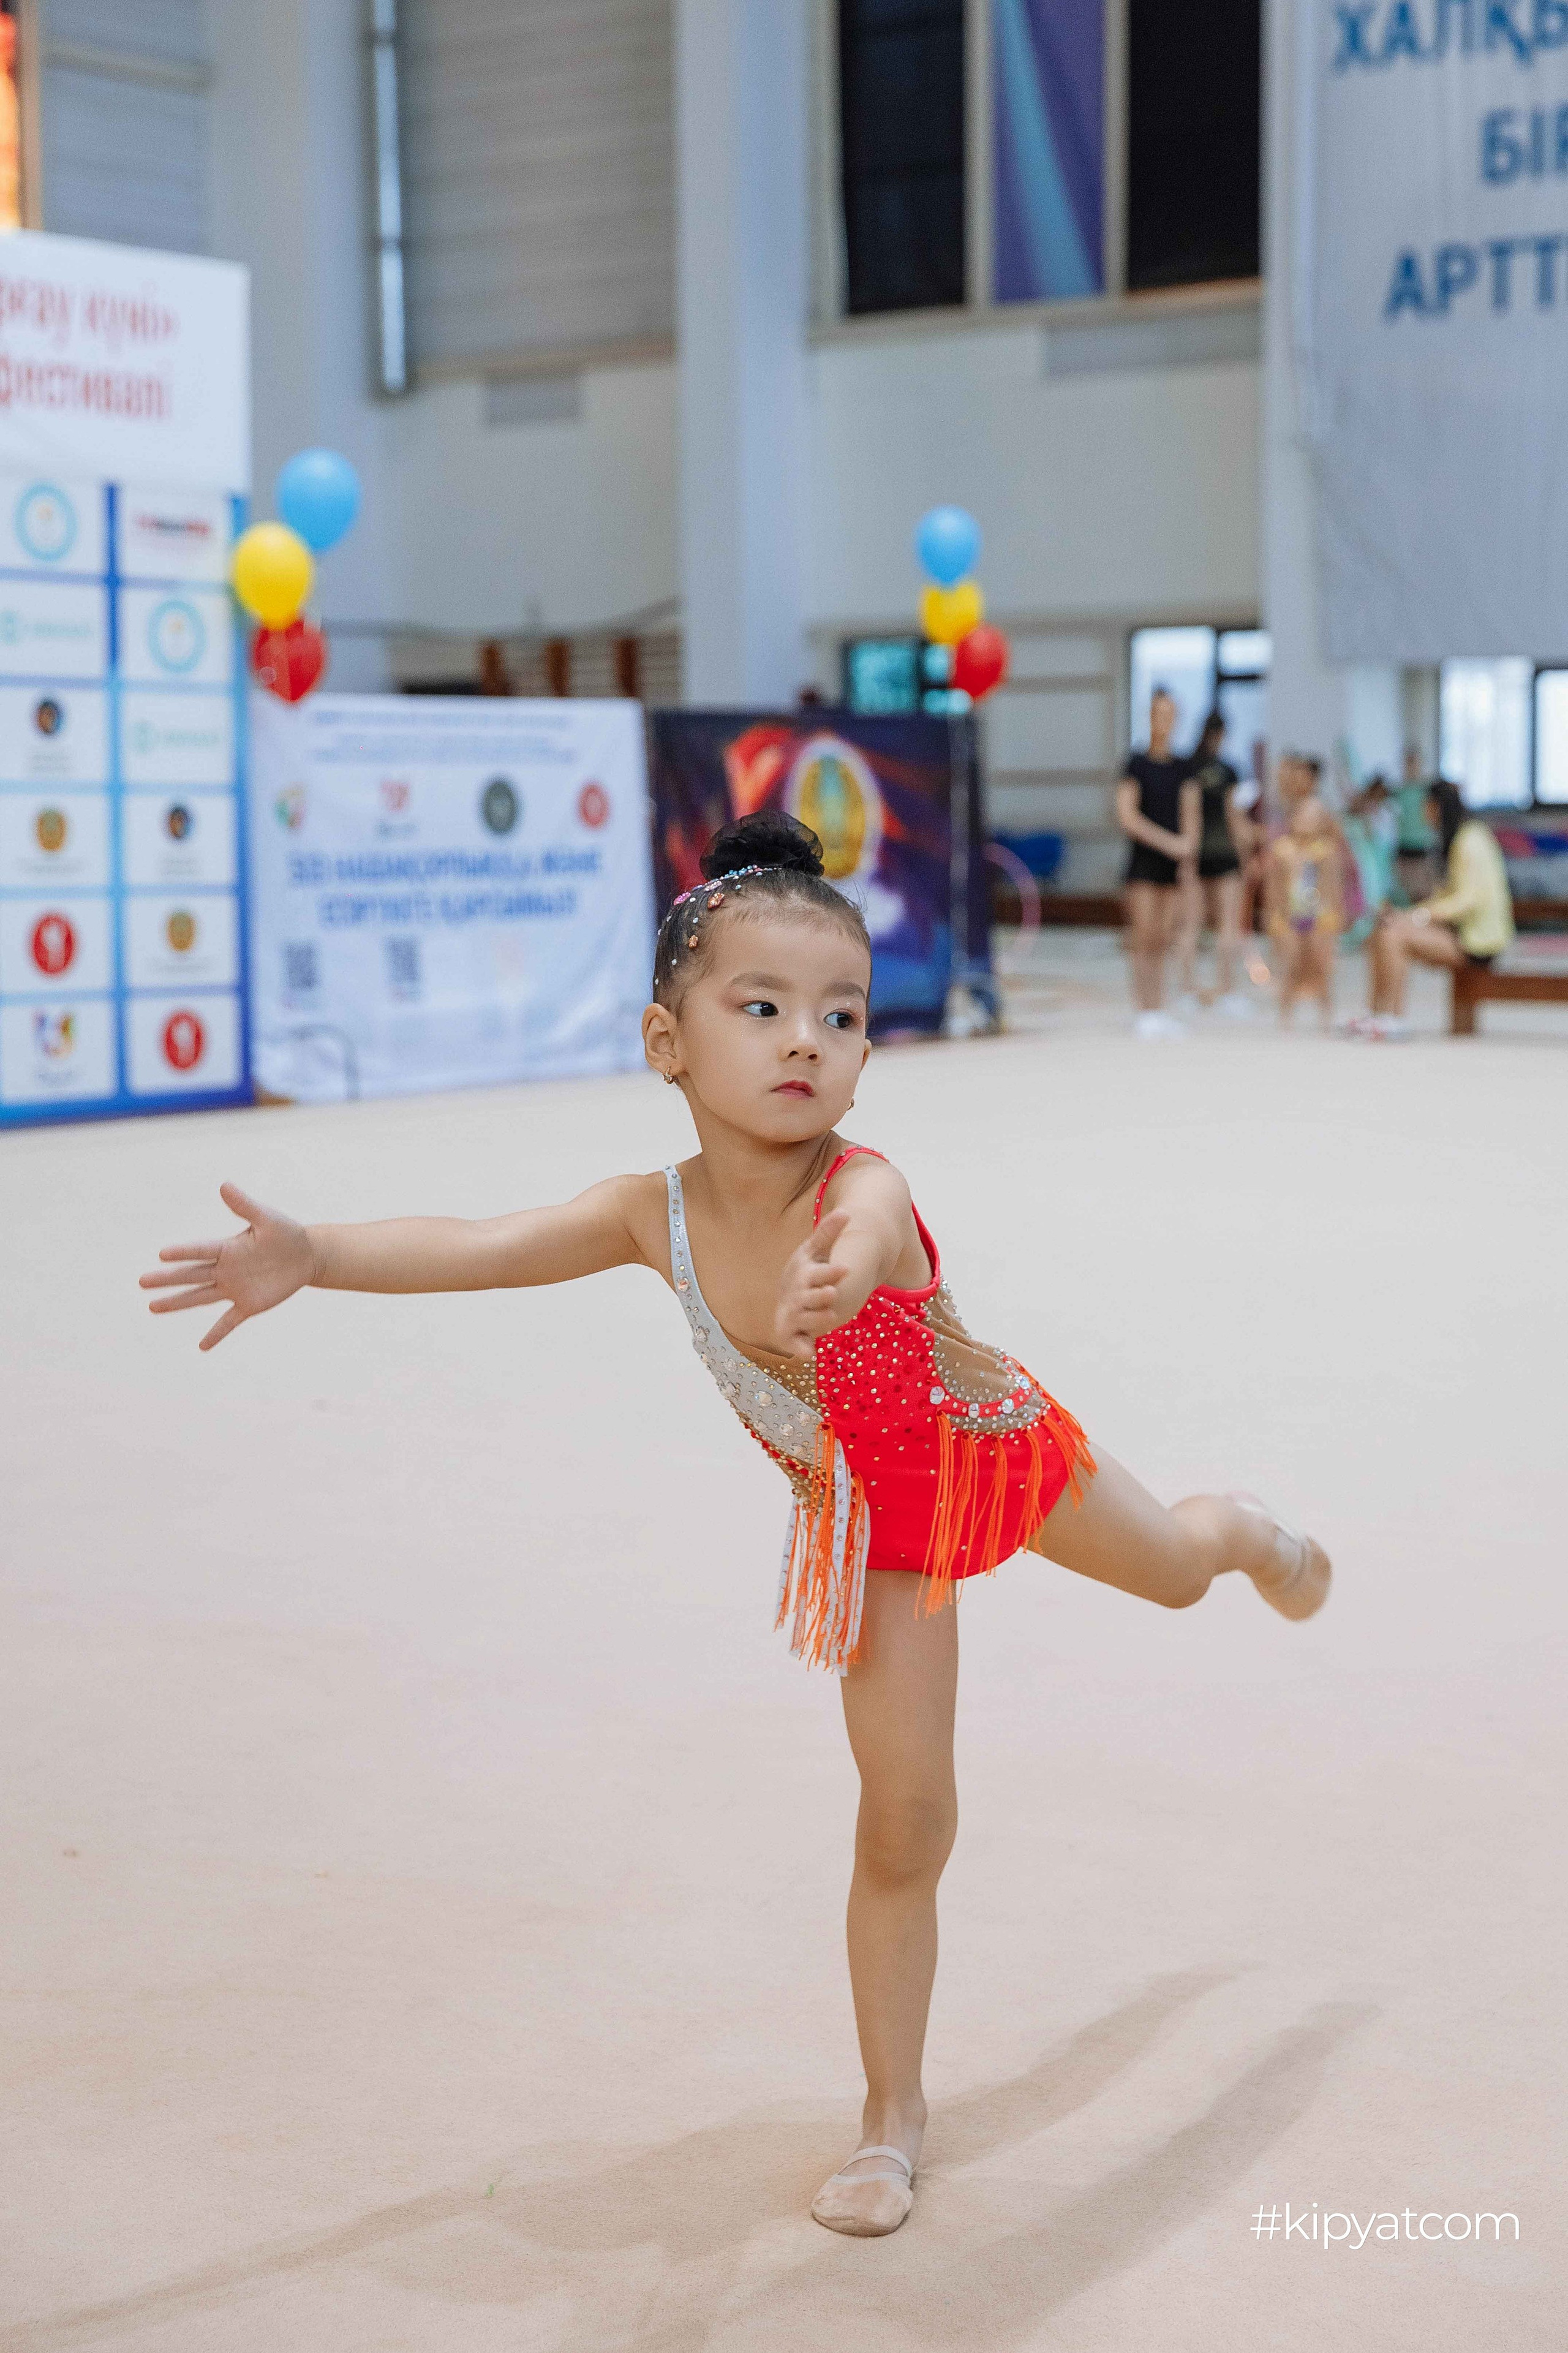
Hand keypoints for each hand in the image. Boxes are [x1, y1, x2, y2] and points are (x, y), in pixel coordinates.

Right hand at [139, 1182, 314, 1349]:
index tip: (162, 1254)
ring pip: (200, 1297)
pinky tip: (202, 1346)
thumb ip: (245, 1205)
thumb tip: (224, 1185)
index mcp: (227, 1247)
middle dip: (168, 1279)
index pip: (200, 1250)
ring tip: (151, 1307)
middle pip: (192, 1276)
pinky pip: (229, 1321)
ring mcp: (234, 1289)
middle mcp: (224, 1269)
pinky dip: (216, 1334)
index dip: (183, 1252)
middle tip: (142, 1281)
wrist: (305, 1255)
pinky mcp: (248, 1305)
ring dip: (177, 1303)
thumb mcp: (266, 1218)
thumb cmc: (285, 1233)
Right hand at [776, 1208, 851, 1358]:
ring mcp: (793, 1314)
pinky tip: (810, 1353)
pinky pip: (794, 1342)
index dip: (829, 1272)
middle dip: (818, 1295)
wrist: (790, 1295)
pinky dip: (800, 1348)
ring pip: (802, 1319)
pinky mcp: (791, 1333)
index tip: (846, 1269)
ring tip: (831, 1316)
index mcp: (802, 1272)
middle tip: (833, 1293)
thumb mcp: (817, 1251)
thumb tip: (847, 1211)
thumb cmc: (808, 1271)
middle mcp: (794, 1294)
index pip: (814, 1273)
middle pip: (805, 1296)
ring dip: (815, 1319)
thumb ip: (829, 1233)